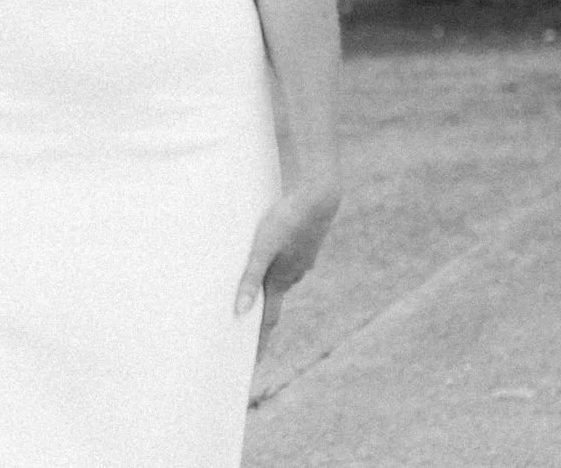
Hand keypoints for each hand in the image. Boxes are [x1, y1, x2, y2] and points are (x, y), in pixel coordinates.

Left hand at [235, 179, 339, 354]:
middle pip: (272, 301)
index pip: (267, 320)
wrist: (319, 196)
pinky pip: (284, 262)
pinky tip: (271, 261)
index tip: (253, 363)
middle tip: (245, 332)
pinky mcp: (302, 245)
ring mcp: (300, 260)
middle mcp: (293, 275)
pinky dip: (274, 267)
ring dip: (266, 287)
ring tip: (252, 294)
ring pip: (279, 279)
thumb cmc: (287, 220)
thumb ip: (250, 277)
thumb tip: (241, 311)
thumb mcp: (262, 248)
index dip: (259, 342)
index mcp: (281, 280)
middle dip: (259, 316)